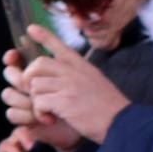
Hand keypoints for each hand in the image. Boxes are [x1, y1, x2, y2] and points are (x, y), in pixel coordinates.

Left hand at [12, 48, 131, 146]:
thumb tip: (58, 71)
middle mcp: (74, 72)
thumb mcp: (95, 80)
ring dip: (36, 101)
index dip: (44, 36)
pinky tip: (50, 119)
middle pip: (38, 64)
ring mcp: (69, 85)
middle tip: (36, 93)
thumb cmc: (107, 106)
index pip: (60, 46)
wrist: (123, 122)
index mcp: (82, 66)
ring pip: (35, 85)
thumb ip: (78, 73)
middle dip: (29, 79)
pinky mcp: (64, 101)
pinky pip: (38, 101)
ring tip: (48, 110)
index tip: (32, 28)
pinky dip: (40, 113)